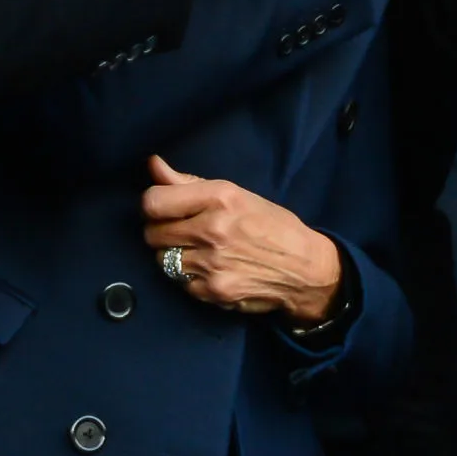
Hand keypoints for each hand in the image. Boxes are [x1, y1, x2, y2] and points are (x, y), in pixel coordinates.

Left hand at [142, 155, 343, 323]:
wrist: (304, 269)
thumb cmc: (271, 225)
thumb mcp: (236, 194)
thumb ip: (189, 182)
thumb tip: (152, 164)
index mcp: (220, 197)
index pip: (153, 202)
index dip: (153, 205)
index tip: (164, 208)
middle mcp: (213, 229)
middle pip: (152, 233)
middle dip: (162, 231)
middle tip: (183, 230)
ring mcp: (211, 264)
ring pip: (162, 259)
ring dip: (174, 255)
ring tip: (199, 250)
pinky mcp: (213, 291)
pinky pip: (180, 282)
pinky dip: (189, 276)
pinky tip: (211, 268)